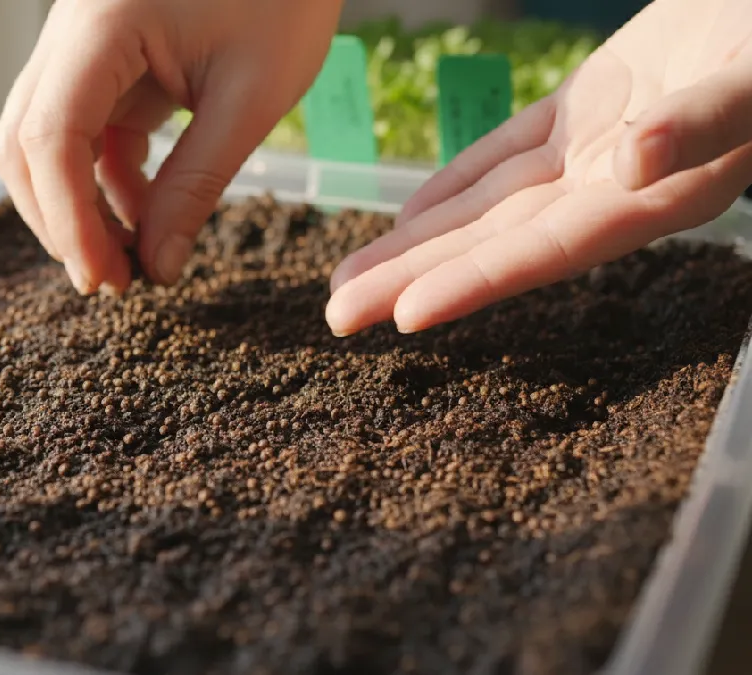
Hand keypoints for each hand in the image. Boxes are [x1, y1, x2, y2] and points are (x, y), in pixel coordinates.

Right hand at [0, 0, 342, 294]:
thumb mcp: (252, 96)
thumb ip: (198, 185)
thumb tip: (157, 268)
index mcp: (101, 26)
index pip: (51, 139)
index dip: (69, 221)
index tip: (105, 280)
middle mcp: (70, 30)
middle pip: (24, 143)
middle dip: (60, 220)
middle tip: (113, 282)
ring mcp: (81, 42)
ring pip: (43, 139)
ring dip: (77, 203)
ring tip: (131, 257)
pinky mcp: (104, 55)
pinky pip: (83, 128)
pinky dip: (104, 178)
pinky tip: (145, 214)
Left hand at [326, 0, 751, 336]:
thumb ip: (705, 121)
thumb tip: (633, 163)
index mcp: (659, 195)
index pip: (549, 250)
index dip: (477, 282)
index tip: (405, 314)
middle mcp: (616, 187)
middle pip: (497, 243)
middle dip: (415, 279)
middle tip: (338, 315)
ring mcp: (596, 148)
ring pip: (488, 206)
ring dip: (418, 242)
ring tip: (350, 279)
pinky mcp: (587, 106)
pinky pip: (506, 153)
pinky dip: (456, 183)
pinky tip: (409, 216)